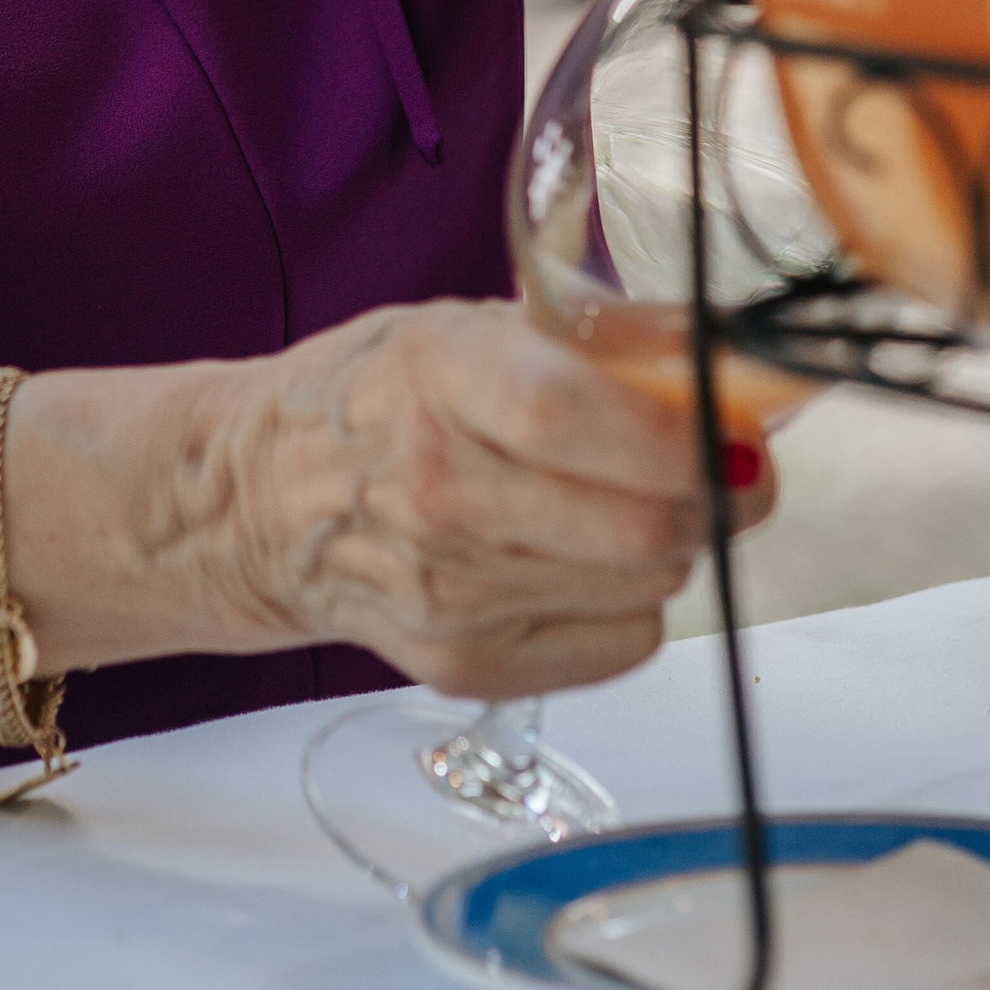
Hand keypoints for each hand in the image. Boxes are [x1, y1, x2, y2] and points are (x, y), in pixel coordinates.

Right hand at [202, 299, 763, 699]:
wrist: (259, 499)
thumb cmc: (373, 396)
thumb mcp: (462, 325)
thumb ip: (590, 340)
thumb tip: (720, 351)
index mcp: (438, 381)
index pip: (574, 416)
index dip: (678, 429)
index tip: (730, 423)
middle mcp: (438, 493)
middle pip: (643, 525)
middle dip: (713, 495)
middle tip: (717, 466)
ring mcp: (451, 592)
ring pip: (648, 585)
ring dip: (670, 543)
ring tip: (627, 504)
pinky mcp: (467, 664)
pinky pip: (622, 645)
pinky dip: (630, 604)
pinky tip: (581, 561)